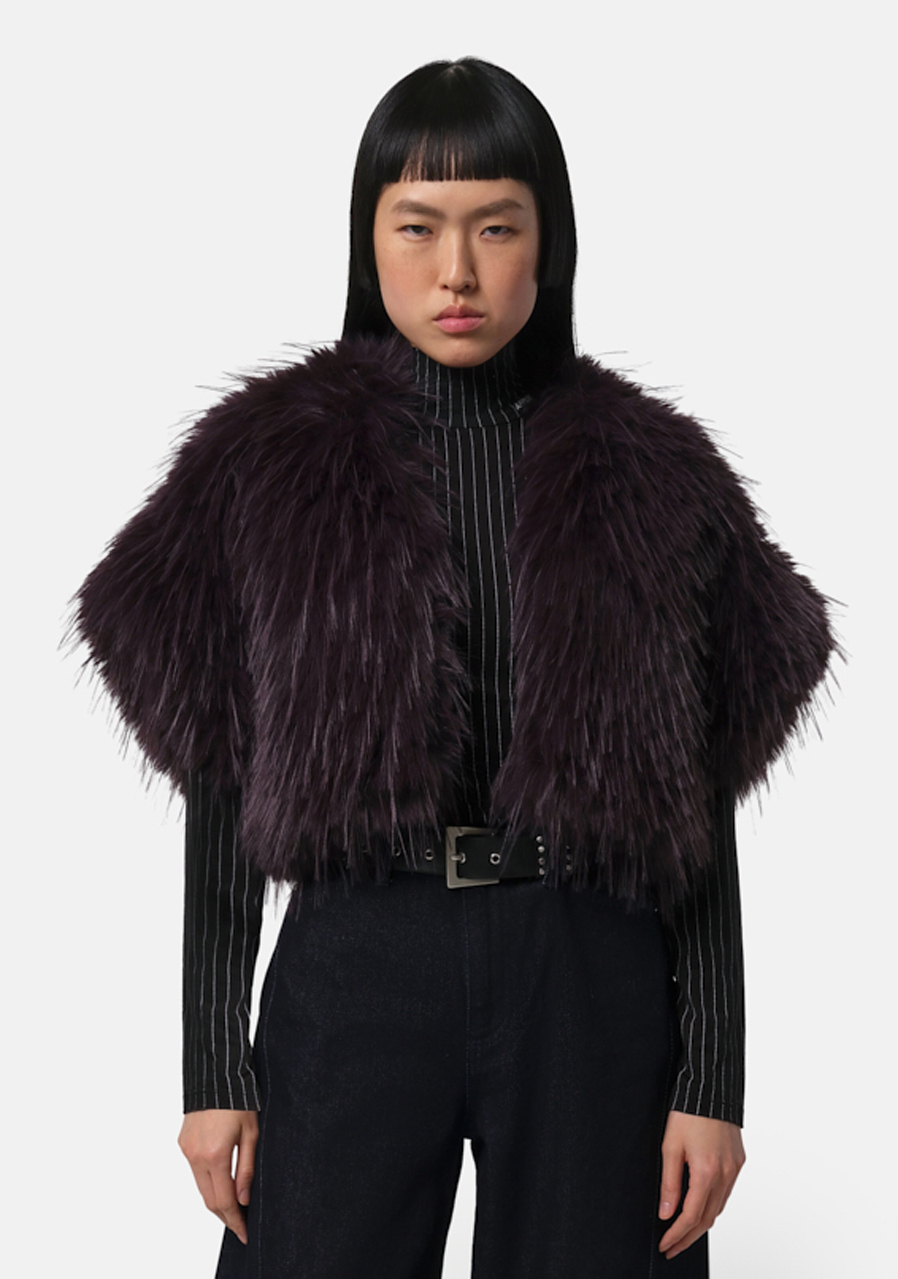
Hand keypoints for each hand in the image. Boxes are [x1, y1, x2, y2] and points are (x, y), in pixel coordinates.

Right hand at [178, 1109, 258, 1244]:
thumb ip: (247, 1169)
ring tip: (234, 1206)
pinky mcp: (183, 1143)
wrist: (216, 1074)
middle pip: (209, 1200)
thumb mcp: (252, 1133)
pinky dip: (207, 1181)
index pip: (224, 1201)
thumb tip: (243, 1200)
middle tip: (241, 1225)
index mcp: (215, 1155)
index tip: (245, 1233)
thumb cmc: (240, 1099)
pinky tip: (221, 1181)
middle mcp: (196, 1156)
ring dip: (216, 1200)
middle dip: (225, 1216)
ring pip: (200, 1187)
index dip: (235, 1221)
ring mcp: (187, 1150)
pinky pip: (195, 1171)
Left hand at [658, 1110, 744, 1259]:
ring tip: (683, 1233)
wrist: (710, 1089)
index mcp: (706, 1171)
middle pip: (707, 1219)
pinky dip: (712, 1205)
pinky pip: (726, 1192)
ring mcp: (734, 1168)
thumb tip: (666, 1213)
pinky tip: (701, 1207)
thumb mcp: (669, 1146)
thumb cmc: (687, 1113)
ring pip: (719, 1207)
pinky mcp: (738, 1161)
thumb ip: (669, 1183)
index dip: (677, 1234)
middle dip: (688, 1237)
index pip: (691, 1216)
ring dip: (701, 1224)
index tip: (665, 1245)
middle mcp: (725, 1174)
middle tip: (672, 1247)